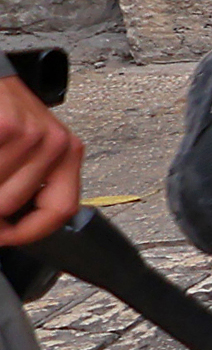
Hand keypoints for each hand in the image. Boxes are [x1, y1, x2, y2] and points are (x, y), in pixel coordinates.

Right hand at [0, 74, 76, 252]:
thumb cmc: (3, 112)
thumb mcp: (26, 149)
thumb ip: (28, 185)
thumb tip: (10, 228)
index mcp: (67, 153)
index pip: (61, 211)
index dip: (28, 233)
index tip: (5, 237)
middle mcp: (57, 143)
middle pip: (14, 205)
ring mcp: (32, 134)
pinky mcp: (6, 126)